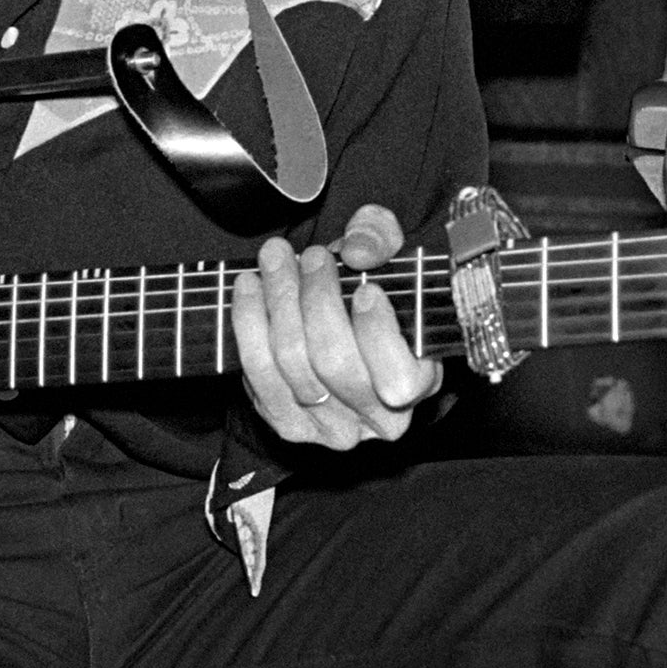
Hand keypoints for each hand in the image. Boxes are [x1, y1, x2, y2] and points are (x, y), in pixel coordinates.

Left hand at [230, 205, 442, 449]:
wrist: (346, 332)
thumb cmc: (373, 294)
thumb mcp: (390, 256)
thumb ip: (383, 240)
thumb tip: (358, 249)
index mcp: (417, 385)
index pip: (398, 379)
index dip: (377, 334)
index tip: (366, 290)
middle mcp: (376, 419)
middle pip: (334, 363)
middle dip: (317, 300)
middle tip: (312, 256)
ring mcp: (329, 428)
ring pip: (291, 365)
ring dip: (279, 302)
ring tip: (275, 259)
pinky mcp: (287, 423)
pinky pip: (257, 373)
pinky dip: (249, 323)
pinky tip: (249, 286)